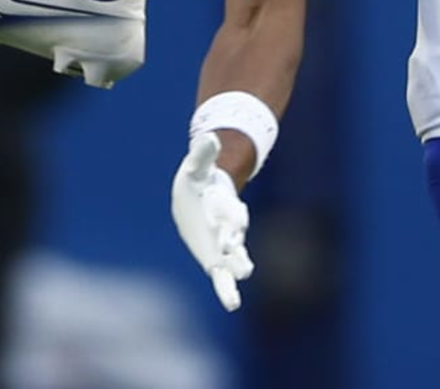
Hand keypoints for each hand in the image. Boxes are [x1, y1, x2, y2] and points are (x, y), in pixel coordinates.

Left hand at [171, 132, 253, 310]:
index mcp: (226, 202)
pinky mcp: (216, 260)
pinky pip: (223, 277)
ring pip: (236, 259)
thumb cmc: (200, 181)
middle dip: (235, 242)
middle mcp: (230, 226)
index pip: (232, 210)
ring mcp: (225, 246)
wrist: (199, 199)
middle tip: (235, 252)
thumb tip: (208, 136)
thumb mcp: (197, 167)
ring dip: (239, 265)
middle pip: (236, 234)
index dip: (232, 216)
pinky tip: (232, 304)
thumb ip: (203, 153)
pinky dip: (227, 290)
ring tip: (242, 273)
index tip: (234, 224)